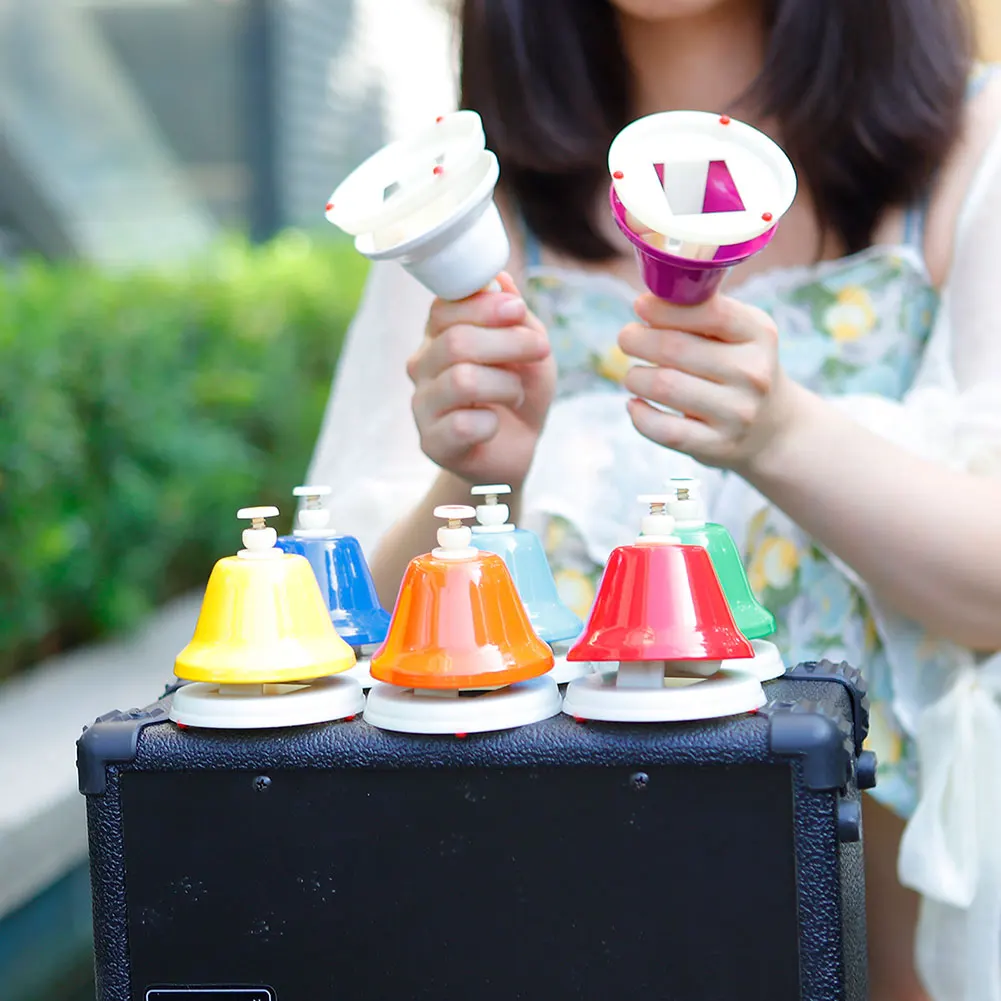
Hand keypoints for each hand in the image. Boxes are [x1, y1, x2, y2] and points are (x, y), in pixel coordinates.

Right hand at [407, 271, 555, 487]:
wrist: (515, 449)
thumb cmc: (518, 392)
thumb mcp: (528, 346)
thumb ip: (514, 315)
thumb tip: (498, 277)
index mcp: (438, 335)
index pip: (444, 308)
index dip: (483, 305)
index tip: (518, 310)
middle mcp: (422, 366)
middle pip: (456, 342)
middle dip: (508, 342)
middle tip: (540, 350)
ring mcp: (422, 405)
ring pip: (462, 381)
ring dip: (505, 385)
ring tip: (516, 393)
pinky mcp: (432, 443)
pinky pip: (462, 424)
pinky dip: (491, 423)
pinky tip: (494, 426)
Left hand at [619, 293, 796, 472]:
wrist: (771, 428)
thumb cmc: (738, 366)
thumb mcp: (738, 332)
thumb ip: (700, 312)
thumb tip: (647, 301)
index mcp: (759, 334)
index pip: (710, 312)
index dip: (665, 308)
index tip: (640, 306)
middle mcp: (753, 373)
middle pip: (675, 349)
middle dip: (637, 339)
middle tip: (627, 338)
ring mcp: (737, 413)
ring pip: (663, 386)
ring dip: (635, 377)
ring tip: (634, 374)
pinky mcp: (716, 445)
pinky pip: (662, 429)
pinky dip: (639, 415)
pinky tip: (635, 404)